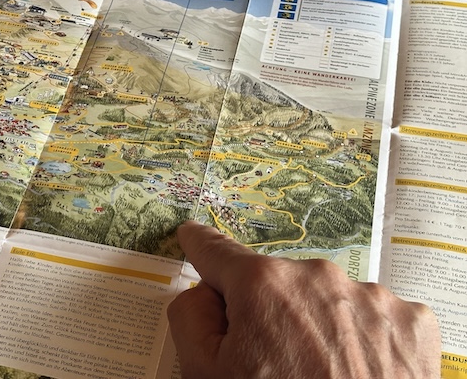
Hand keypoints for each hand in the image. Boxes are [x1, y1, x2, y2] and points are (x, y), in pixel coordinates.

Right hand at [168, 221, 440, 378]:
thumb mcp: (206, 375)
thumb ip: (190, 318)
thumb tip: (206, 293)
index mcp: (263, 285)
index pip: (217, 251)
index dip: (200, 246)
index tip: (194, 238)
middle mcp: (317, 277)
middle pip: (276, 285)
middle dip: (270, 312)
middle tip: (274, 362)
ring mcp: (370, 297)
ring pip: (327, 301)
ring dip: (319, 326)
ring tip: (323, 375)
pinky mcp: (412, 322)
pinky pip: (372, 318)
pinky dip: (363, 341)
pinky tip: (358, 374)